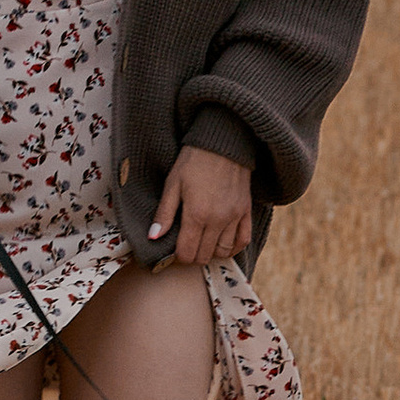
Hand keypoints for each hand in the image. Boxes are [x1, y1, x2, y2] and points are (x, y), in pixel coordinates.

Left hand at [149, 141, 254, 267]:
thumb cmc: (194, 161)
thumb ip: (164, 214)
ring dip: (211, 252)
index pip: (187, 253)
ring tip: (202, 243)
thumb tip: (153, 238)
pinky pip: (243, 240)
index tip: (174, 249)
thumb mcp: (173, 184)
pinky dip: (234, 247)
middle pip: (204, 256)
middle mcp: (218, 220)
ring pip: (224, 251)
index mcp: (196, 215)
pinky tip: (223, 244)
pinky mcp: (246, 210)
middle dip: (192, 256)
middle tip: (186, 245)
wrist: (222, 143)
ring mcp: (234, 216)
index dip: (178, 256)